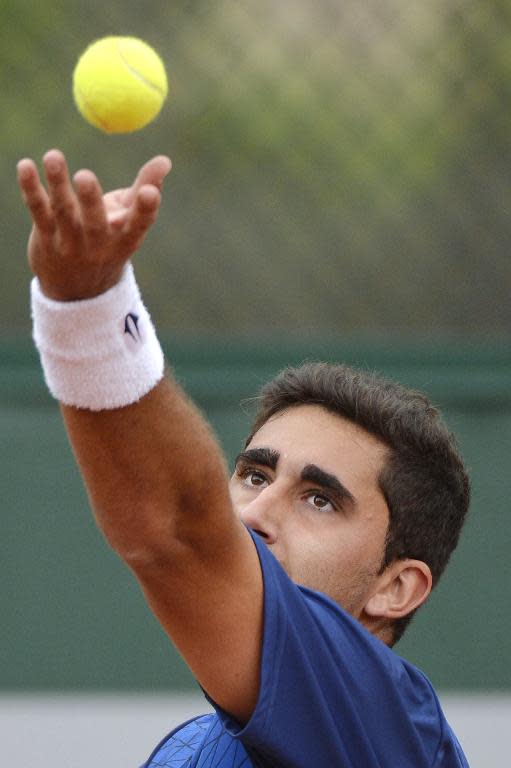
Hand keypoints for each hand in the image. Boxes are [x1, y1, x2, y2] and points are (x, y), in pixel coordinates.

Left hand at [17, 149, 171, 300]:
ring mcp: (70, 243)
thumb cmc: (110, 241)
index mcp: (125, 239)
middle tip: (85, 175)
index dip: (146, 210)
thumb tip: (165, 160)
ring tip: (53, 156)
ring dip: (58, 184)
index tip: (151, 192)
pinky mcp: (46, 238)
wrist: (77, 290)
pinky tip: (26, 166)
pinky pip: (38, 211)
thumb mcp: (129, 219)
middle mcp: (98, 243)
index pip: (138, 225)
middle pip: (95, 223)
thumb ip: (146, 187)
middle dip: (91, 199)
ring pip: (64, 212)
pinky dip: (31, 188)